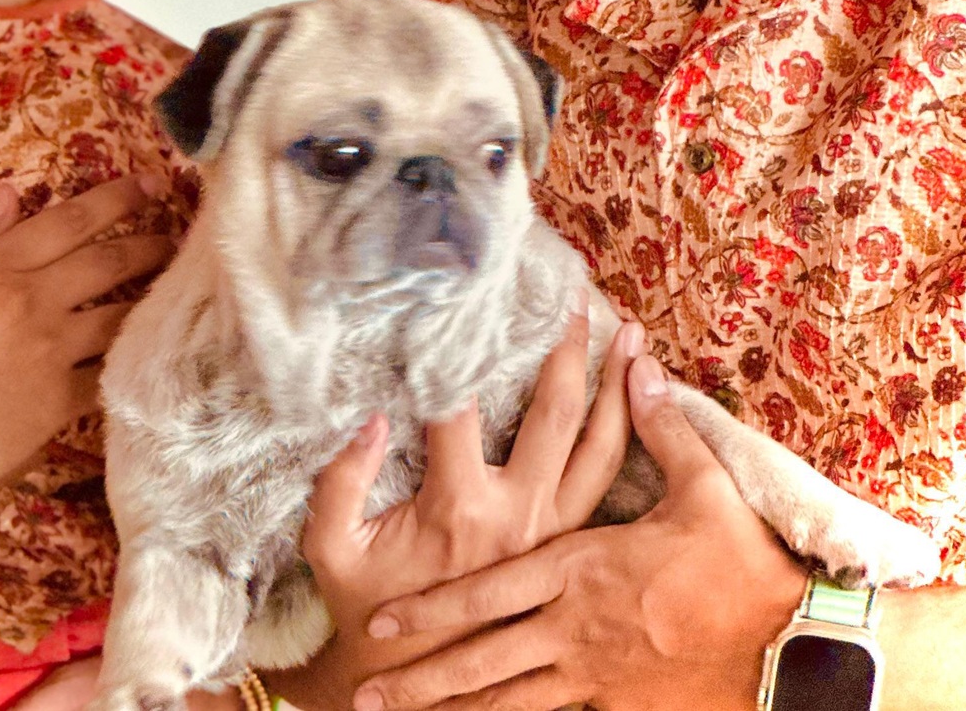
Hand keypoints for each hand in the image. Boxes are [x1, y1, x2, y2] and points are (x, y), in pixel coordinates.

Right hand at [0, 175, 174, 505]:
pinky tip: (155, 350)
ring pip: (117, 312)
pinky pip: (106, 373)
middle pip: (106, 260)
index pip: (69, 220)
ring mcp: (51, 350)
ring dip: (152, 294)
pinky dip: (131, 360)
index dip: (116, 198)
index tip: (150, 184)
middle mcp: (33, 299)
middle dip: (149, 240)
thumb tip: (9, 193)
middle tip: (181, 231)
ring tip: (180, 283)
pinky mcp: (60, 399)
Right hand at [278, 312, 639, 710]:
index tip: (469, 294)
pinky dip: (626, 438)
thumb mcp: (332, 548)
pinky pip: (607, 484)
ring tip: (631, 336)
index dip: (460, 346)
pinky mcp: (568, 546)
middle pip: (555, 413)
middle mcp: (518, 513)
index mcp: (459, 506)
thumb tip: (369, 417)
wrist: (413, 679)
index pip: (462, 406)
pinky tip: (634, 403)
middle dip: (568, 349)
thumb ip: (340, 483)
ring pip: (600, 449)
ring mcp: (551, 531)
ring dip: (617, 389)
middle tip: (578, 296)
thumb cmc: (365, 607)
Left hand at [355, 354, 806, 710]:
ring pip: (509, 699)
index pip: (487, 592)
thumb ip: (661, 428)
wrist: (798, 654)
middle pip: (481, 659)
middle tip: (362, 692)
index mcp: (578, 572)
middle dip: (420, 678)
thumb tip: (637, 366)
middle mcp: (574, 629)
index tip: (379, 621)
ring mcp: (596, 675)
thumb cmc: (745, 568)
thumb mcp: (706, 490)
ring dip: (453, 710)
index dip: (431, 610)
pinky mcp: (622, 704)